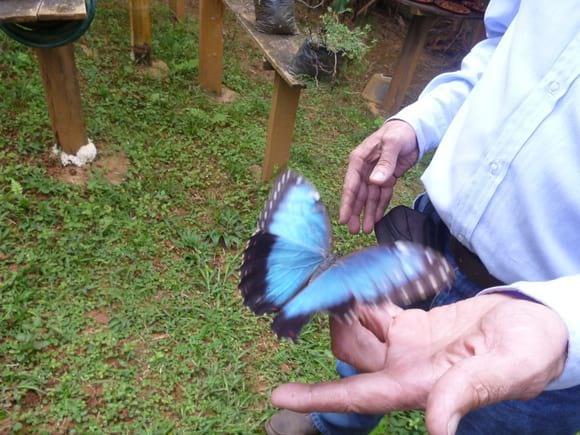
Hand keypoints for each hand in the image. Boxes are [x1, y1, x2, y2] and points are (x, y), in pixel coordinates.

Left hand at [271, 295, 567, 434]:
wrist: (536, 327)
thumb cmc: (529, 351)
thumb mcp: (507, 370)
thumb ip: (470, 392)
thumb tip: (439, 429)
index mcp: (420, 385)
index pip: (359, 396)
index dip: (318, 397)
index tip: (278, 395)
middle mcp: (404, 369)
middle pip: (350, 352)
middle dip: (335, 323)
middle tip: (330, 287)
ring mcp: (406, 347)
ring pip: (358, 329)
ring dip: (348, 306)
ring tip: (348, 277)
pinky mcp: (412, 327)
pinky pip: (376, 313)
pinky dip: (366, 298)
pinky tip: (366, 281)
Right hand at [340, 120, 418, 233]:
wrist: (413, 130)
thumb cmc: (399, 132)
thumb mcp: (392, 144)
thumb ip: (385, 163)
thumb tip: (374, 181)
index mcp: (359, 159)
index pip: (351, 184)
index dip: (347, 203)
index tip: (344, 218)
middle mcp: (365, 169)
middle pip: (358, 195)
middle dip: (355, 212)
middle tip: (353, 230)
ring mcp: (375, 175)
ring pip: (369, 198)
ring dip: (367, 213)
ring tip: (366, 230)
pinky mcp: (387, 179)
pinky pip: (382, 196)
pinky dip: (380, 207)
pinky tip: (377, 219)